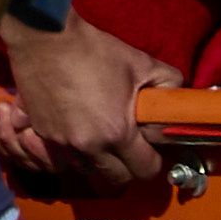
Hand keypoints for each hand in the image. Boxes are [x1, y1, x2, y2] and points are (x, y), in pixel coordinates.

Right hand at [0, 11, 171, 188]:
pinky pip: (64, 156)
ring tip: (104, 135)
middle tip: (131, 147)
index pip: (144, 170)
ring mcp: (61, 144)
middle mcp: (88, 146)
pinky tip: (81, 126)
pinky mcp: (43, 135)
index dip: (153, 162)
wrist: (46, 38)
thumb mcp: (141, 63)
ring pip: (88, 171)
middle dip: (128, 168)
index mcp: (116, 132)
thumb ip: (168, 84)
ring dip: (100, 161)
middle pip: (116, 180)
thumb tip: (177, 100)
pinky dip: (76, 150)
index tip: (152, 149)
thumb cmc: (95, 51)